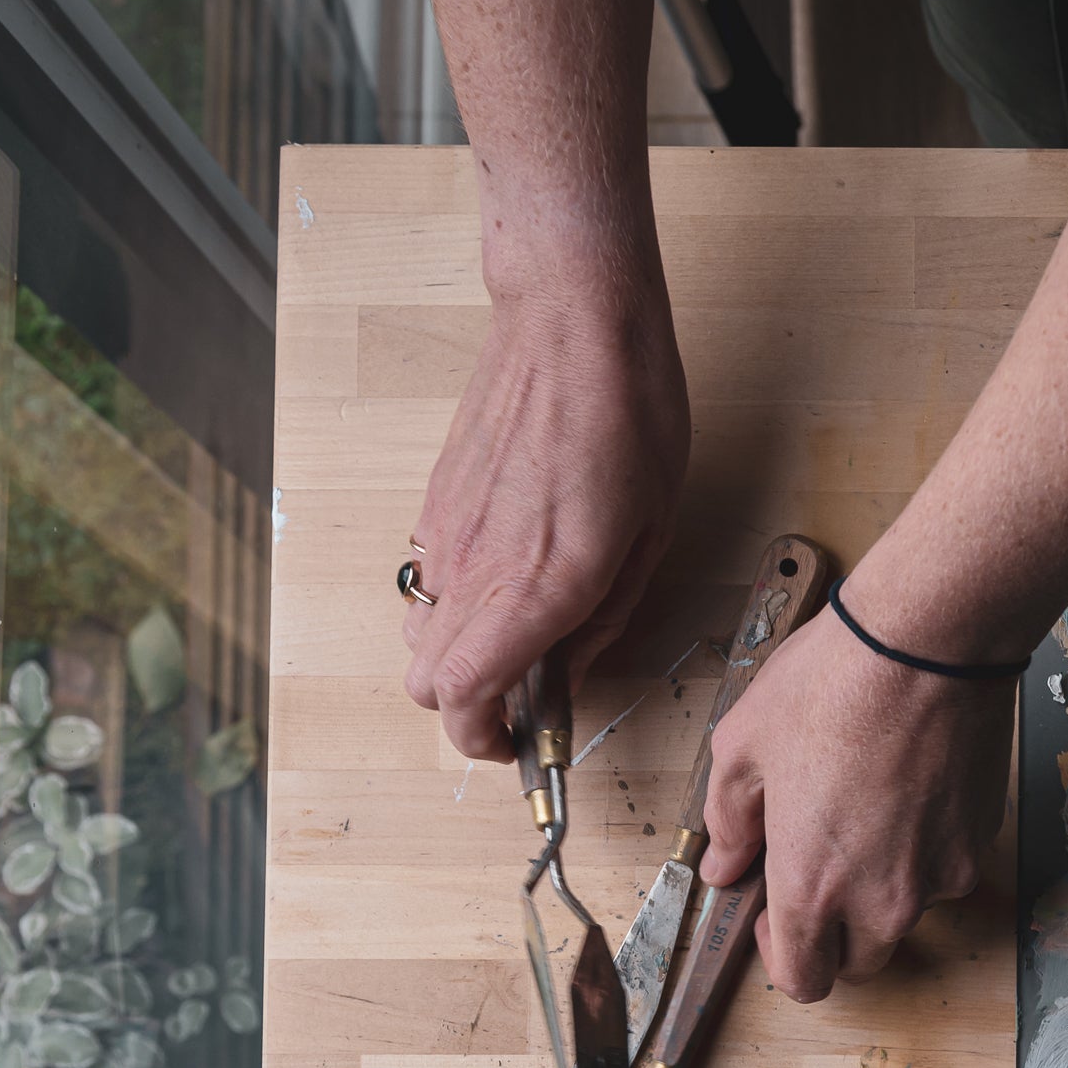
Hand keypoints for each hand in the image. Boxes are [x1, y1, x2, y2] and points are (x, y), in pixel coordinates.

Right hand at [401, 271, 689, 759]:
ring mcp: (445, 533)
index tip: (515, 744)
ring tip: (517, 637)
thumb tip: (571, 670)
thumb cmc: (631, 416)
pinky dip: (453, 601)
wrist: (573, 322)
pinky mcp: (434, 501)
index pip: (465, 698)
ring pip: (417, 634)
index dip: (482, 740)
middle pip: (424, 683)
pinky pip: (426, 579)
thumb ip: (604, 616)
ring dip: (456, 655)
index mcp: (538, 587)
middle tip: (521, 699)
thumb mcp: (651, 534)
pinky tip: (505, 575)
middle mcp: (476, 568)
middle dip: (467, 708)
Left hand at [699, 611, 1011, 1001]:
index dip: (783, 960)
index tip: (775, 921)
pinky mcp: (978, 843)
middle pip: (860, 963)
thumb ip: (728, 823)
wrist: (929, 645)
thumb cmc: (832, 687)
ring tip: (866, 813)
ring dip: (882, 887)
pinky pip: (943, 869)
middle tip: (819, 870)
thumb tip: (726, 865)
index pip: (803, 980)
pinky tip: (906, 791)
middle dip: (835, 934)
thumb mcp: (743, 747)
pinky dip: (923, 849)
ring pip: (906, 913)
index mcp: (812, 886)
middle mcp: (882, 899)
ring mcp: (939, 875)